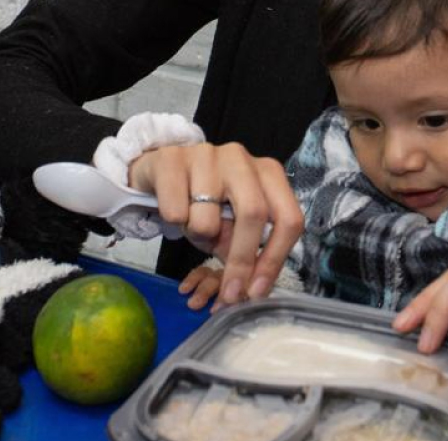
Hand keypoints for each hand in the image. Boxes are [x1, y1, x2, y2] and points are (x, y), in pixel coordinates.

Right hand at [128, 142, 303, 307]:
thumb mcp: (231, 227)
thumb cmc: (203, 202)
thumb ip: (247, 253)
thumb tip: (249, 293)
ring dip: (198, 236)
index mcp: (268, 173)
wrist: (159, 171)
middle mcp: (241, 159)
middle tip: (229, 292)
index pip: (288, 218)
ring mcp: (207, 154)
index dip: (275, 259)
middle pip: (253, 214)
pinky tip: (173, 209)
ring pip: (207, 219)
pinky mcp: (171, 160)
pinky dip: (174, 222)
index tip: (257, 291)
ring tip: (192, 224)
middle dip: (241, 260)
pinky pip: (175, 211)